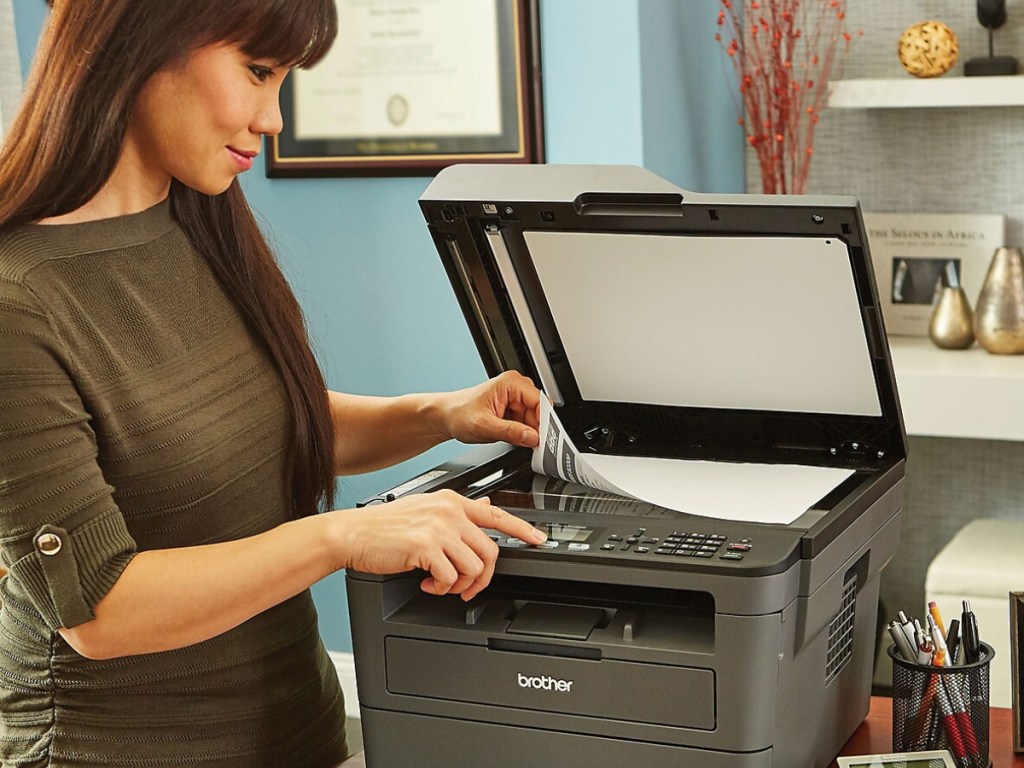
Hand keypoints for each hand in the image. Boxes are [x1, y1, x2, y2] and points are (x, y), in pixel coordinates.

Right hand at [333, 490, 546, 600]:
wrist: (351, 534)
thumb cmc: (382, 526)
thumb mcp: (424, 508)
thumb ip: (456, 511)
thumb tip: (487, 506)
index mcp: (451, 501)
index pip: (497, 514)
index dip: (522, 529)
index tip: (538, 540)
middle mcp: (449, 511)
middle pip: (490, 550)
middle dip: (483, 577)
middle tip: (467, 587)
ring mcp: (439, 528)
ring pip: (473, 567)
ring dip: (459, 585)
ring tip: (440, 583)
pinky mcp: (426, 547)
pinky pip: (450, 577)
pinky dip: (440, 588)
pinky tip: (426, 583)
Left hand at [444, 371, 540, 448]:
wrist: (446, 417)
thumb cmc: (459, 414)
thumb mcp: (485, 426)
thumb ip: (511, 432)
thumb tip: (532, 437)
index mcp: (510, 383)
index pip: (540, 401)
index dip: (544, 421)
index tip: (543, 438)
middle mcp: (515, 388)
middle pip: (539, 410)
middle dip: (536, 428)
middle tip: (530, 444)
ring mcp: (514, 398)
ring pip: (534, 418)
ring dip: (528, 432)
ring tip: (514, 440)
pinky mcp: (512, 409)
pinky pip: (526, 422)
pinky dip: (523, 433)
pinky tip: (513, 438)